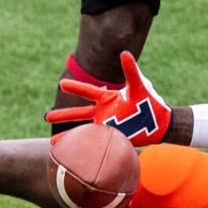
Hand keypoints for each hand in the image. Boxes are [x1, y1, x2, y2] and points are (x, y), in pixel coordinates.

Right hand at [44, 50, 171, 145]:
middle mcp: (103, 111)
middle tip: (46, 116)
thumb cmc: (150, 101)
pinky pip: (95, 143)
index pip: (87, 91)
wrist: (160, 122)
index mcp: (108, 97)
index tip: (61, 83)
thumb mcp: (139, 85)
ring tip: (52, 143)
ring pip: (83, 130)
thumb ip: (131, 71)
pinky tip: (73, 154)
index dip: (75, 87)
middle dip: (63, 115)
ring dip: (68, 136)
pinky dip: (83, 148)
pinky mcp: (112, 137)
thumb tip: (125, 53)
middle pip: (79, 113)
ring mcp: (106, 125)